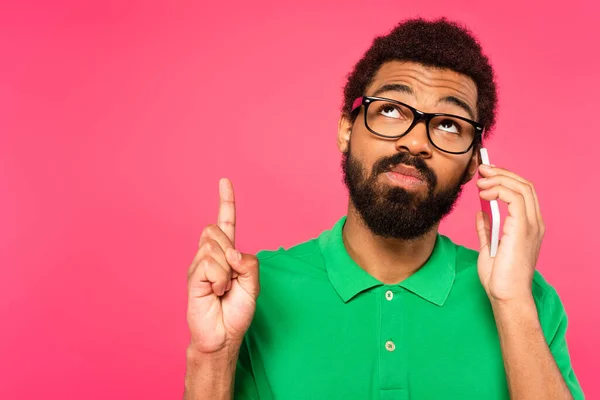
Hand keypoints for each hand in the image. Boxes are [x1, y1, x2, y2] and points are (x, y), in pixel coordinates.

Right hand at [186, 178, 259, 354]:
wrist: (223, 336)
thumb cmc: (236, 311)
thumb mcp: (253, 285)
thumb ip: (249, 264)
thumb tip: (231, 251)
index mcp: (227, 254)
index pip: (226, 222)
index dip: (226, 202)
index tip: (224, 181)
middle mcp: (210, 255)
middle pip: (216, 230)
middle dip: (229, 251)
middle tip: (231, 278)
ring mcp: (199, 265)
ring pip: (214, 247)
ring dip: (226, 271)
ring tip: (223, 289)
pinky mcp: (192, 276)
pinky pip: (210, 264)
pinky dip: (219, 280)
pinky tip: (215, 293)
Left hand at [475, 165, 544, 301]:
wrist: (506, 295)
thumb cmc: (499, 277)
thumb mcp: (488, 247)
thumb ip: (487, 229)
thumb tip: (481, 213)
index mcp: (528, 226)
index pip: (523, 192)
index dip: (505, 179)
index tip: (484, 175)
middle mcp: (534, 223)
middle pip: (524, 185)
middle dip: (502, 173)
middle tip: (481, 169)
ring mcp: (531, 225)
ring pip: (521, 187)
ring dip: (498, 179)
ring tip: (480, 180)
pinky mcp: (523, 228)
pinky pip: (515, 197)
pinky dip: (498, 190)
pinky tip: (483, 193)